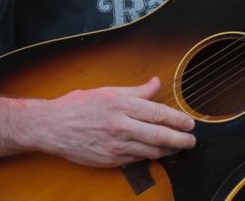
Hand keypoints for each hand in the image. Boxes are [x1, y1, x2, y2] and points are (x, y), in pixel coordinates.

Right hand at [38, 77, 195, 166]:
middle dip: (180, 139)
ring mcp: (115, 145)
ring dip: (168, 150)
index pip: (158, 113)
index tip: (189, 122)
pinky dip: (150, 156)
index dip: (177, 119)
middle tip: (192, 140)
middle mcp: (120, 126)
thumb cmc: (79, 105)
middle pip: (159, 135)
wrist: (52, 126)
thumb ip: (136, 90)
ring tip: (179, 147)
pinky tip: (157, 153)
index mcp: (121, 105)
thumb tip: (156, 84)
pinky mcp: (110, 160)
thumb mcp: (108, 91)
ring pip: (150, 151)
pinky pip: (136, 159)